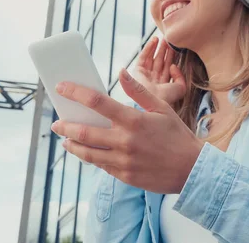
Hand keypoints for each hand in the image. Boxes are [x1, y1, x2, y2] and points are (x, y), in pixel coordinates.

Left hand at [50, 68, 203, 193]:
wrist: (191, 170)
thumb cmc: (178, 136)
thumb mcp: (162, 108)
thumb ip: (139, 91)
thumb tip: (121, 72)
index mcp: (134, 120)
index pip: (97, 102)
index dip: (75, 93)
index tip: (62, 87)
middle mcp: (125, 141)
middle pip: (84, 131)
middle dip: (65, 125)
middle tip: (56, 122)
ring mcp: (123, 161)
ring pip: (87, 153)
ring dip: (72, 144)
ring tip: (65, 139)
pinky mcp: (124, 175)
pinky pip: (100, 165)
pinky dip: (90, 157)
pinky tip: (85, 152)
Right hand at [133, 36, 185, 105]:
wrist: (153, 101)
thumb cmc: (168, 97)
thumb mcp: (180, 87)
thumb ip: (179, 76)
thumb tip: (173, 65)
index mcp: (163, 83)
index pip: (167, 66)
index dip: (171, 56)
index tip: (175, 45)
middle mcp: (154, 78)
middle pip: (160, 60)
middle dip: (164, 50)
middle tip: (168, 38)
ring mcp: (145, 75)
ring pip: (152, 58)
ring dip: (156, 47)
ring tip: (161, 37)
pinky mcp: (138, 71)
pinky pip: (143, 58)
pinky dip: (148, 48)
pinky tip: (154, 40)